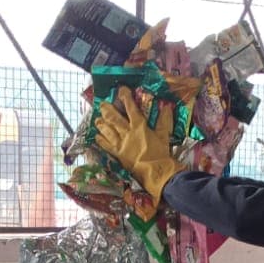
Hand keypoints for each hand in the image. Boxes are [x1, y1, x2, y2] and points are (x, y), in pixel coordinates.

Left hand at [93, 86, 184, 205]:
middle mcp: (127, 133)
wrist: (156, 173)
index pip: (131, 108)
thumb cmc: (161, 154)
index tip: (121, 90)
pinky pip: (106, 146)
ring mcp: (121, 144)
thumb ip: (164, 121)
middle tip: (102, 104)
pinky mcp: (118, 155)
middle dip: (107, 110)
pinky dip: (101, 140)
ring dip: (101, 124)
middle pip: (114, 118)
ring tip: (97, 119)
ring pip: (107, 131)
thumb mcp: (164, 136)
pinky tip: (97, 136)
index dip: (126, 97)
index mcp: (139, 126)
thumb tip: (166, 107)